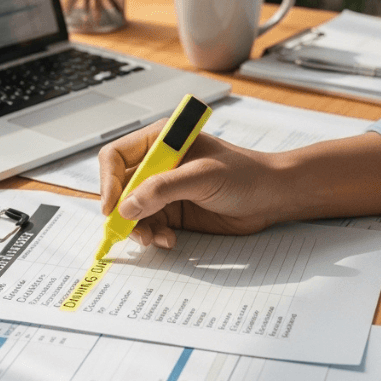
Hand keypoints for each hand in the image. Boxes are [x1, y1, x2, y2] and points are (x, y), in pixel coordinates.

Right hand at [98, 119, 287, 249]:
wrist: (272, 196)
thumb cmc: (244, 174)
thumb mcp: (203, 177)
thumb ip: (163, 189)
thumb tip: (127, 207)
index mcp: (161, 141)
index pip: (116, 157)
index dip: (108, 182)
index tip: (112, 208)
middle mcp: (158, 164)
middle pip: (120, 187)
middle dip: (122, 211)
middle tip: (130, 232)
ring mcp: (165, 189)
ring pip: (132, 211)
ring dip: (138, 228)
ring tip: (154, 239)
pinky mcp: (174, 211)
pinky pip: (150, 225)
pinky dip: (154, 235)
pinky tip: (169, 240)